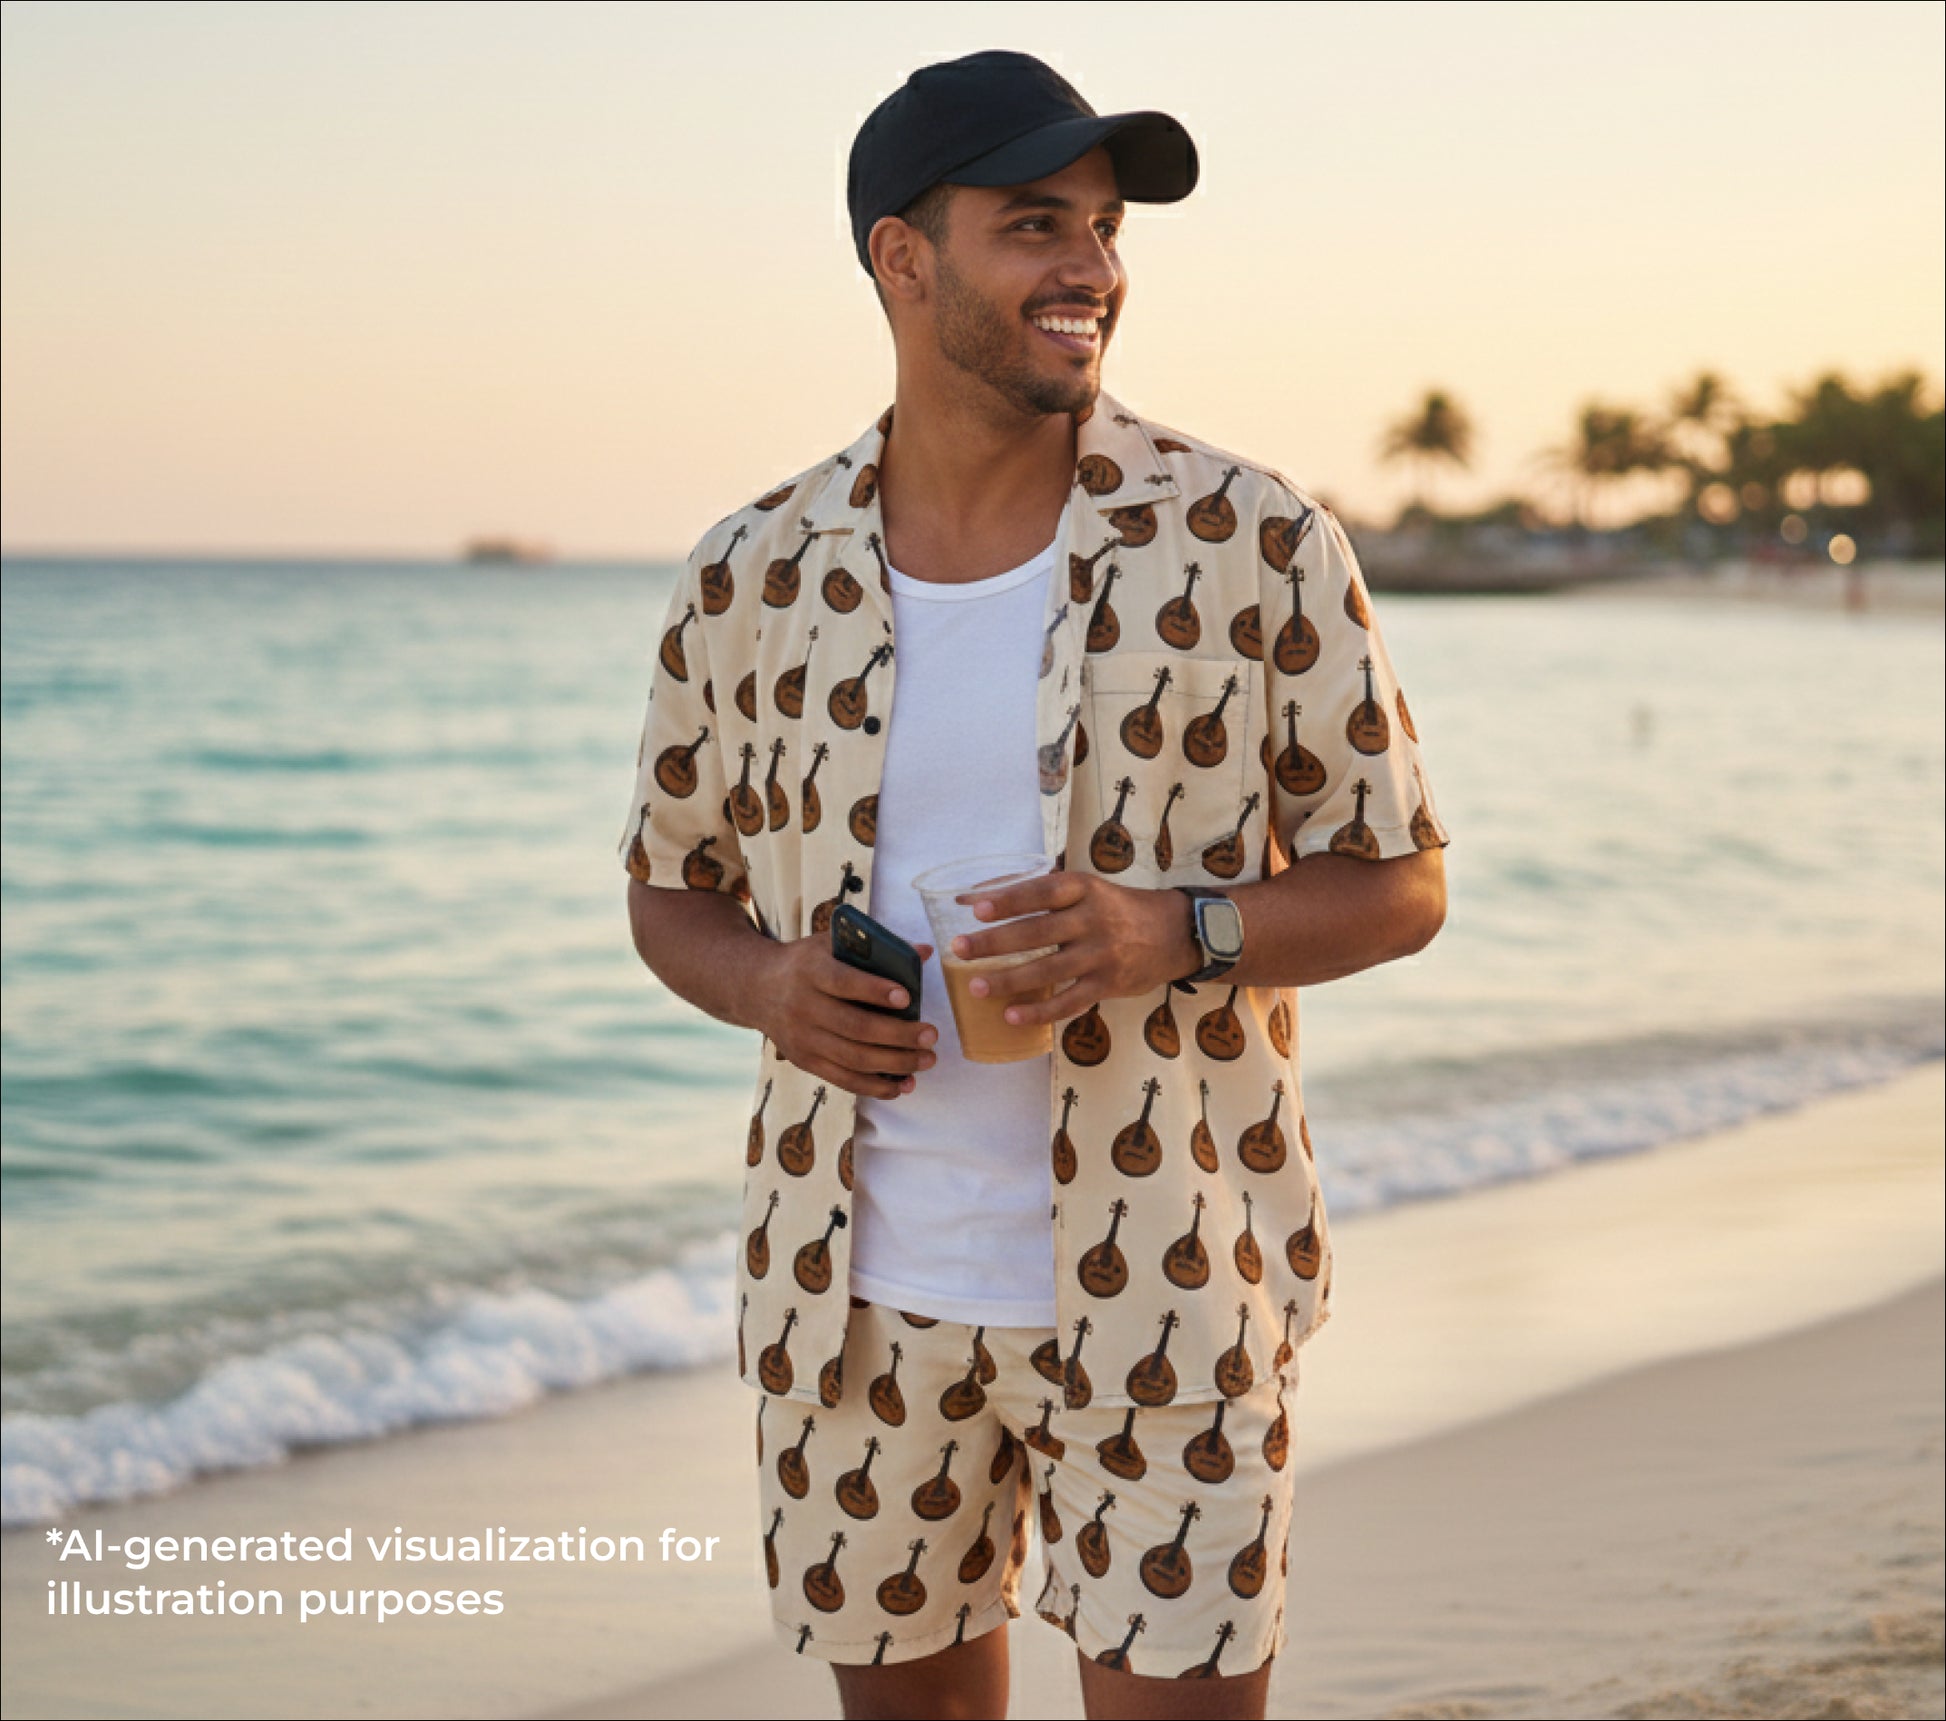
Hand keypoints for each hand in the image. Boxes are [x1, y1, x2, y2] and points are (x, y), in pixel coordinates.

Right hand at [755, 934, 939, 1100]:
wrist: (757, 988)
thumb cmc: (807, 963)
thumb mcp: (831, 944)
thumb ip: (875, 947)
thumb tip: (924, 951)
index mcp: (811, 971)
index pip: (843, 982)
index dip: (874, 990)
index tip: (907, 997)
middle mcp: (804, 1006)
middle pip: (855, 1027)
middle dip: (898, 1035)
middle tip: (931, 1035)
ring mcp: (803, 1038)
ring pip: (853, 1058)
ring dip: (894, 1063)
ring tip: (926, 1060)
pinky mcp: (805, 1061)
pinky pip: (843, 1080)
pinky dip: (875, 1087)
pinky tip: (902, 1085)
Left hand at [947, 874, 1199, 1028]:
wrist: (1175, 933)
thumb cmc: (1117, 907)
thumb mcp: (1087, 889)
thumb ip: (1039, 891)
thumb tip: (975, 894)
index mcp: (1086, 889)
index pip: (1043, 891)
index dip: (1010, 899)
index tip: (976, 908)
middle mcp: (1094, 920)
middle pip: (1039, 932)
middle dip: (995, 941)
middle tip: (960, 948)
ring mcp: (1103, 955)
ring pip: (1049, 970)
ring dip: (1009, 980)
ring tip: (975, 985)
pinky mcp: (1109, 985)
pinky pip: (1069, 1002)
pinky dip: (1039, 1011)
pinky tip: (1011, 1015)